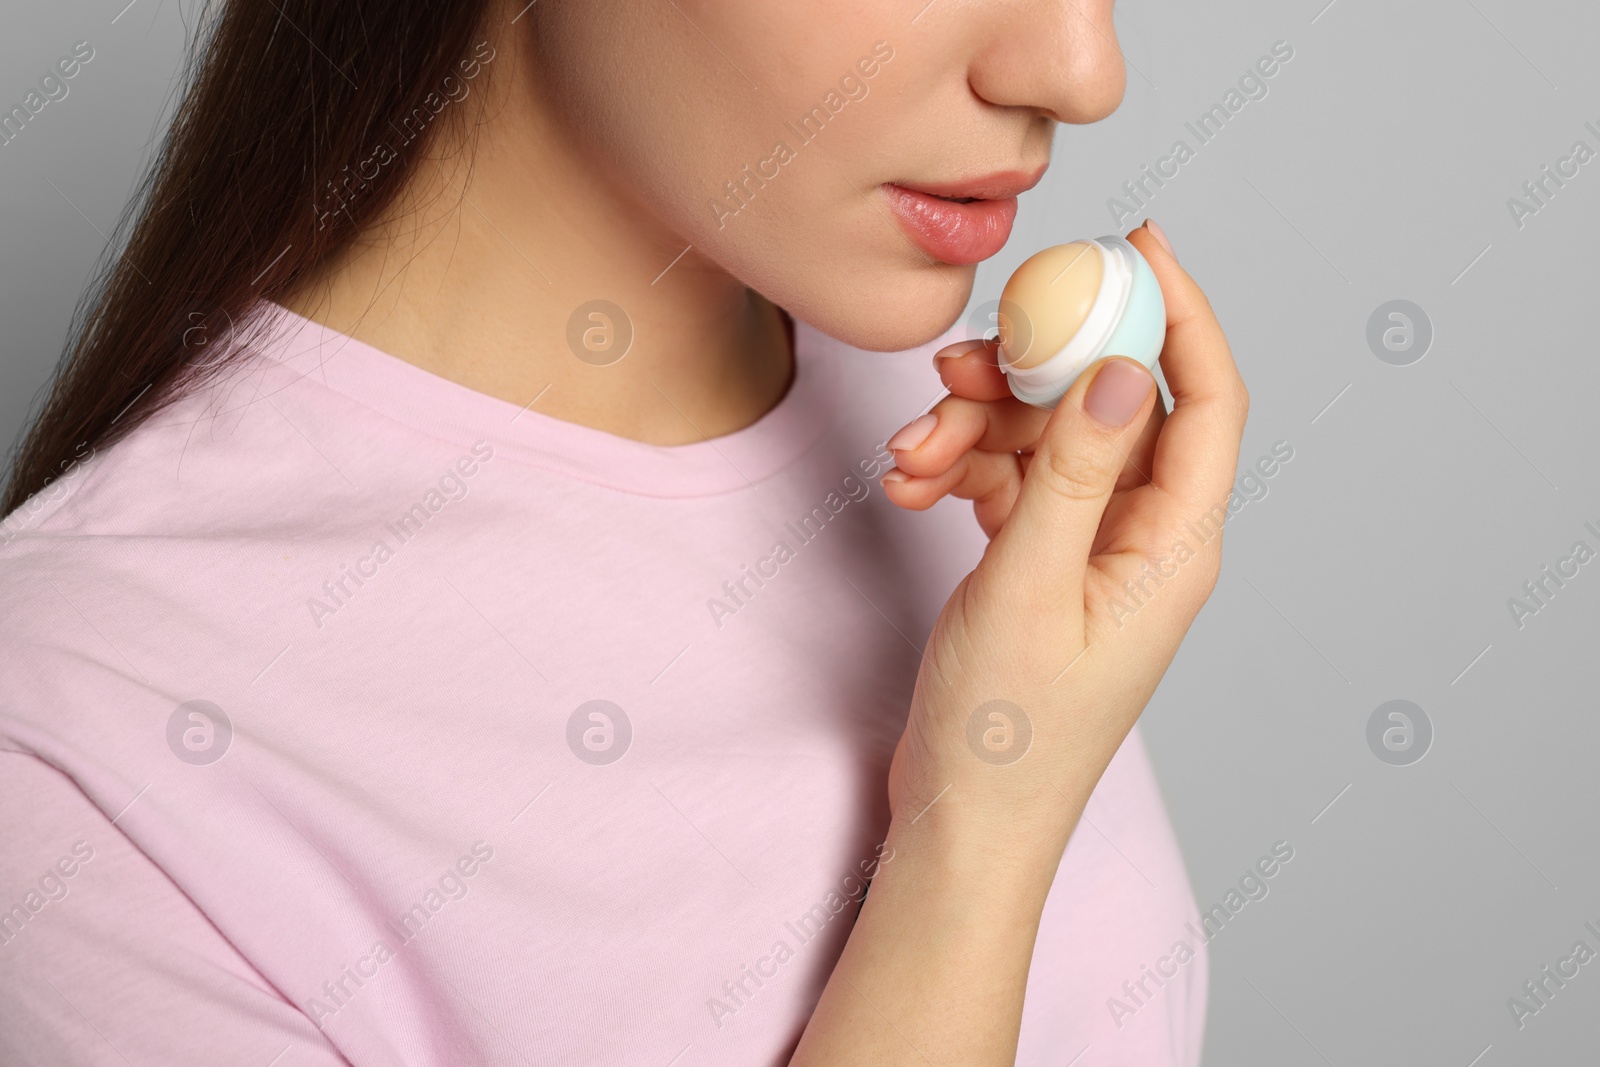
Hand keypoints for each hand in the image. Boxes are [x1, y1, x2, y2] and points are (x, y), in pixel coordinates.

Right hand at [880, 224, 1248, 837]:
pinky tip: (911, 486)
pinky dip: (961, 471)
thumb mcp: (1031, 587)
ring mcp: (1091, 548)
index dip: (1181, 311)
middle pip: (1107, 407)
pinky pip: (1011, 482)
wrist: (962, 818)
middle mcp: (1144, 537)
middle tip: (962, 364)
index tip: (1134, 244)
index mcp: (1174, 545)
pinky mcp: (1042, 561)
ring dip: (975, 430)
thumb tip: (1122, 369)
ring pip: (1045, 440)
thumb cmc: (1006, 731)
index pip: (1205, 398)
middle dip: (1030, 374)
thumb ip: (1076, 473)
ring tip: (908, 454)